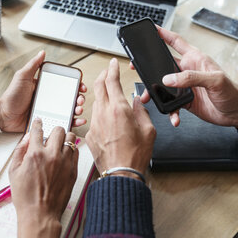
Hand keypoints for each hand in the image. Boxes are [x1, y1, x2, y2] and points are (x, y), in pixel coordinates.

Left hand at [0, 50, 86, 131]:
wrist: (4, 115)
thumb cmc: (11, 96)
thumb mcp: (22, 77)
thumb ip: (33, 65)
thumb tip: (42, 52)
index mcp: (46, 89)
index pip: (66, 86)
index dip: (76, 86)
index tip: (81, 87)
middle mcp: (50, 100)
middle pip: (71, 99)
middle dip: (79, 99)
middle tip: (80, 100)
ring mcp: (50, 112)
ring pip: (69, 111)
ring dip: (78, 110)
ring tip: (79, 110)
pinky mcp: (49, 122)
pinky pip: (63, 122)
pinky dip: (73, 122)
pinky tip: (78, 121)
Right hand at [9, 119, 78, 237]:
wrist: (40, 213)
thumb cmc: (25, 196)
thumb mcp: (13, 172)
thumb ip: (20, 151)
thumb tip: (27, 138)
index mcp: (35, 154)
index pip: (37, 130)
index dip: (37, 124)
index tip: (38, 122)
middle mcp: (51, 155)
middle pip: (59, 130)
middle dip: (53, 130)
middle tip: (51, 136)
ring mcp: (65, 162)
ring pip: (71, 138)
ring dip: (65, 138)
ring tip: (60, 144)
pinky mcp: (74, 170)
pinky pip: (77, 151)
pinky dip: (72, 149)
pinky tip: (65, 154)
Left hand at [86, 58, 155, 178]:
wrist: (121, 173)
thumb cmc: (135, 155)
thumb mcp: (148, 130)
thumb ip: (141, 112)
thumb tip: (137, 103)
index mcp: (119, 109)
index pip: (111, 81)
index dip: (112, 69)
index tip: (113, 63)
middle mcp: (103, 114)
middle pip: (98, 87)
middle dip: (103, 76)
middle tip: (107, 72)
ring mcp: (94, 124)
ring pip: (95, 102)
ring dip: (101, 95)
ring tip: (109, 96)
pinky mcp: (90, 135)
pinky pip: (94, 118)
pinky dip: (100, 113)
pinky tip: (107, 119)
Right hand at [131, 27, 237, 127]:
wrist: (236, 114)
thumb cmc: (232, 93)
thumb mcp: (215, 80)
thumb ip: (191, 77)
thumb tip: (169, 78)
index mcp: (195, 60)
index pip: (177, 43)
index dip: (164, 35)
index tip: (152, 31)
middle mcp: (188, 72)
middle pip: (163, 66)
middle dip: (149, 68)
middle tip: (137, 68)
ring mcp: (185, 87)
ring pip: (163, 87)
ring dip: (154, 93)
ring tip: (148, 98)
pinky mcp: (184, 101)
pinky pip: (171, 105)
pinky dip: (170, 112)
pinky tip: (173, 117)